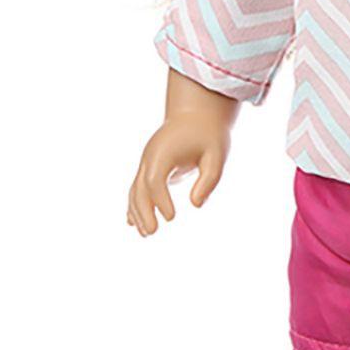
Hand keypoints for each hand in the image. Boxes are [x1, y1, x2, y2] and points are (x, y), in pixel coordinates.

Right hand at [126, 111, 230, 235]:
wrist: (196, 115)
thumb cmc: (209, 135)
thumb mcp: (217, 155)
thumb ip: (209, 180)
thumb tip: (196, 204)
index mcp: (164, 152)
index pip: (155, 180)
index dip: (161, 200)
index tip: (172, 218)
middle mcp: (150, 157)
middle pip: (140, 187)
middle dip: (143, 212)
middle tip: (152, 233)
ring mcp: (147, 161)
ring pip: (135, 190)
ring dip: (137, 212)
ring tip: (146, 234)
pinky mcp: (149, 166)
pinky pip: (138, 188)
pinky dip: (134, 205)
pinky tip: (133, 223)